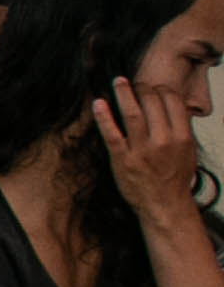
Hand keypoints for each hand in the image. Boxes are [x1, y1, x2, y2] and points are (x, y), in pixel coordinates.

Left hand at [93, 76, 204, 225]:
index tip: (153, 86)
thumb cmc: (174, 178)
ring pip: (132, 114)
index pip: (173, 102)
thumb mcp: (187, 151)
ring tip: (118, 81)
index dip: (162, 89)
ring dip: (124, 93)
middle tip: (135, 84)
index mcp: (182, 137)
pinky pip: (111, 134)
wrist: (164, 205)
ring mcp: (142, 150)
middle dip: (142, 88)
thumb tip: (173, 105)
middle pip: (152, 103)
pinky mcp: (123, 159)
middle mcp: (163, 141)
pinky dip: (104, 117)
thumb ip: (181, 128)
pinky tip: (98, 103)